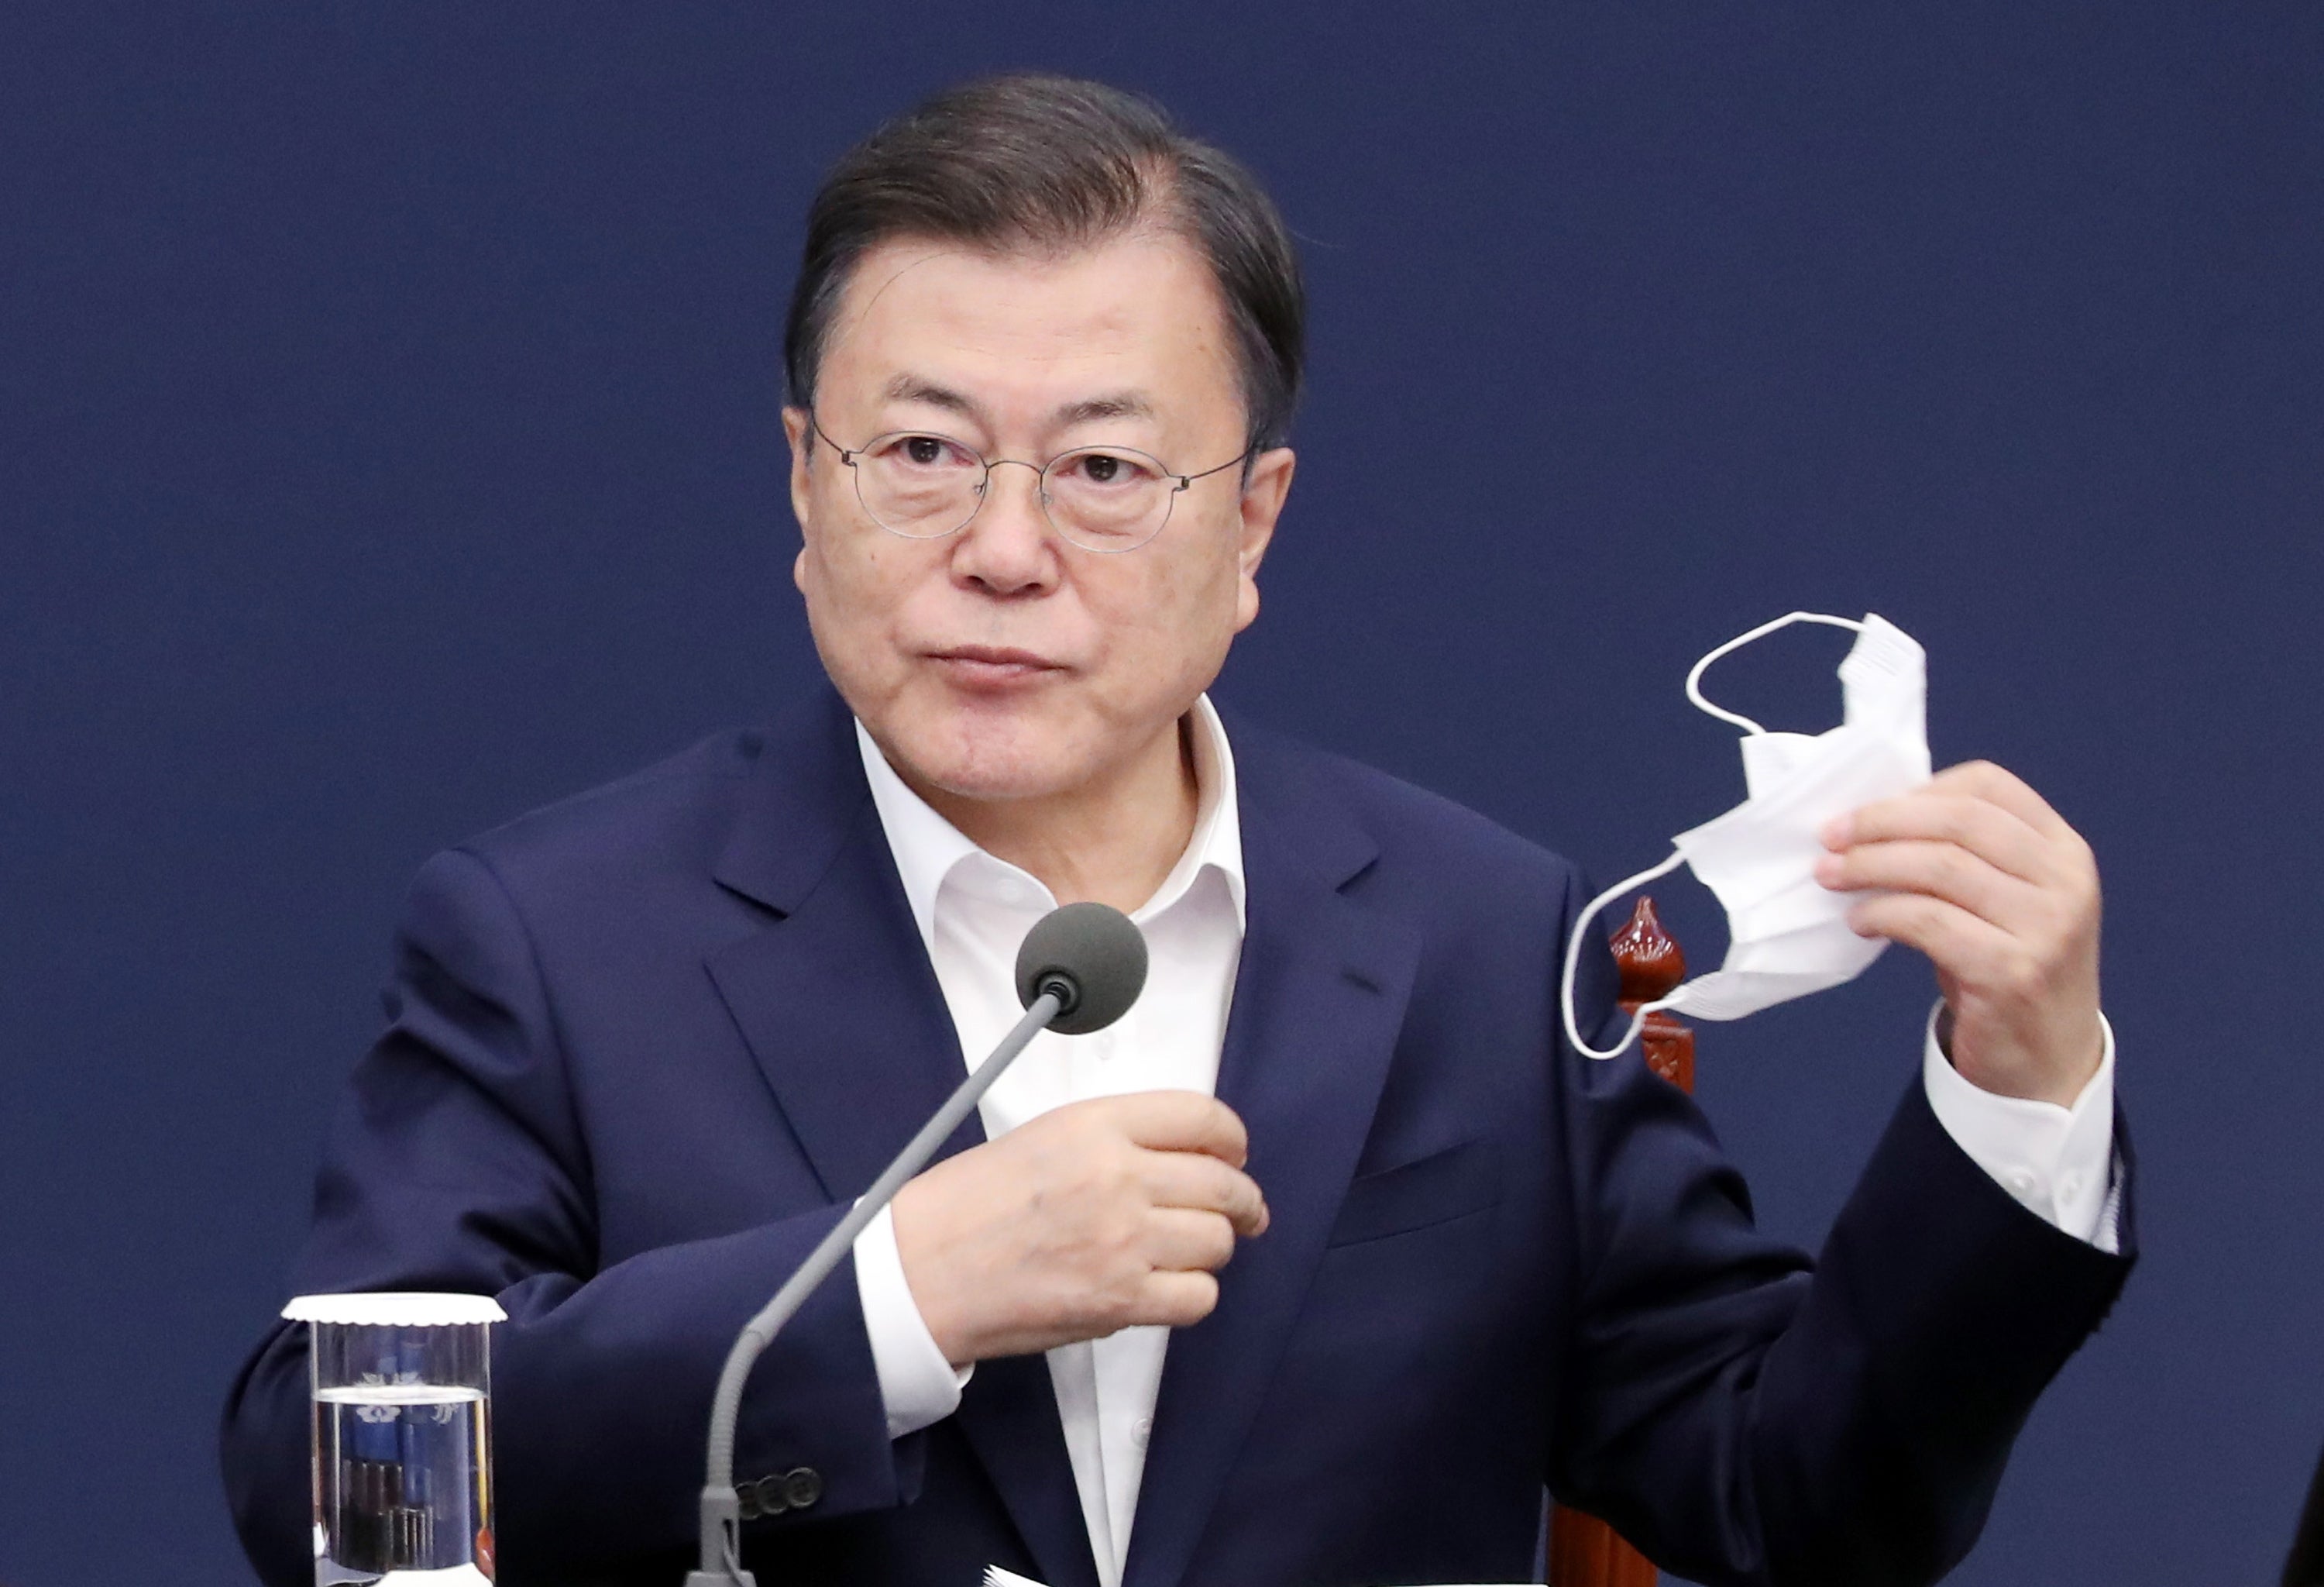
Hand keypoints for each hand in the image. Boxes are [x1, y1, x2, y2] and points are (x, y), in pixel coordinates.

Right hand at [888, 1090, 1269, 1366]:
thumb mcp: (1042, 1137)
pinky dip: (1192, 1295)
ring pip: (1217, 1242)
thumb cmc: (968, 1206)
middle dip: (1242, 1202)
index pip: (1203, 1117)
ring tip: (1188, 1253)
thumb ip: (1114, 1139)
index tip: (1236, 1156)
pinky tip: (1168, 1287)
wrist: (922, 1272)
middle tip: (1243, 1213)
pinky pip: (1198, 1297)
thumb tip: (1183, 1159)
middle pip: (1223, 1185)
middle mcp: (1118, 1175)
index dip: (1232, 1140)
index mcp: (1095, 1124)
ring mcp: (1123, 1240)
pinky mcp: (1121, 1300)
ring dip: (1210, 1249)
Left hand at [1816, 760, 2103, 1106]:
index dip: (1917, 790)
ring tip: (1829, 876)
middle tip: (1829, 837)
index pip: (1988, 786)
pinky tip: (1860, 921)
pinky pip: (1931, 921)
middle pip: (1959, 820)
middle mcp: (2065, 881)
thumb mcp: (2002, 900)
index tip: (1863, 810)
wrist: (2047, 1061)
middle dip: (1882, 822)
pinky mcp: (2014, 971)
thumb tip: (1866, 821)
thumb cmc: (2006, 967)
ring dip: (1871, 865)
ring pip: (1941, 866)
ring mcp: (2047, 926)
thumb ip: (1961, 855)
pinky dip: (1884, 912)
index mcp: (2062, 849)